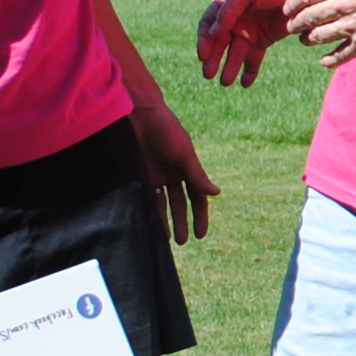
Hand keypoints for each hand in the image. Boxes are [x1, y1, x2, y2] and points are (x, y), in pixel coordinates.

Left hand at [131, 98, 217, 243]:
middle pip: (179, 204)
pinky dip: (147, 210)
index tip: (200, 234)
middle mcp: (171, 174)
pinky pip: (144, 197)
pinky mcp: (138, 174)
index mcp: (186, 168)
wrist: (138, 114)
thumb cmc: (165, 129)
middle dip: (181, 222)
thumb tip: (217, 193)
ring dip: (163, 221)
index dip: (200, 216)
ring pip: (161, 204)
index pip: (197, 197)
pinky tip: (146, 223)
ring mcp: (154, 175)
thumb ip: (197, 174)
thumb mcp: (184, 153)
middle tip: (182, 242)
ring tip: (164, 240)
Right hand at [194, 0, 305, 85]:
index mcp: (225, 3)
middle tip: (209, 75)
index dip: (204, 40)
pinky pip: (253, 57)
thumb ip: (229, 8)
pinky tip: (245, 83)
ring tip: (226, 82)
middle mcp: (234, 18)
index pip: (208, 24)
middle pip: (219, 42)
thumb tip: (214, 31)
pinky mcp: (264, 39)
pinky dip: (249, 70)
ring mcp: (249, 30)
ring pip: (236, 53)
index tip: (203, 56)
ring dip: (230, 67)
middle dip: (214, 59)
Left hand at [279, 0, 355, 63]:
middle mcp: (345, 3)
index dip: (292, 3)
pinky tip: (324, 60)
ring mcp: (353, 26)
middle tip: (291, 27)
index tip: (288, 9)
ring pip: (317, 36)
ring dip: (308, 39)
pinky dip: (327, 60)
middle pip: (307, 16)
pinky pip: (336, 56)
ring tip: (306, 40)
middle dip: (295, 23)